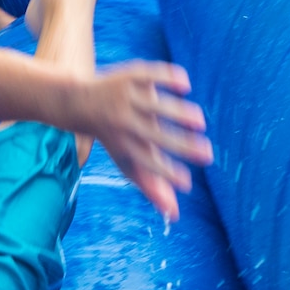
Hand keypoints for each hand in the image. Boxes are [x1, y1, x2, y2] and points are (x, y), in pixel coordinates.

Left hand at [83, 61, 211, 220]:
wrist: (82, 102)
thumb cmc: (115, 138)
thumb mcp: (128, 162)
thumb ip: (152, 186)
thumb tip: (174, 215)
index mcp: (123, 144)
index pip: (147, 163)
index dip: (166, 175)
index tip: (187, 184)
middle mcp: (124, 122)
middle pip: (155, 136)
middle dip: (181, 146)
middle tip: (207, 155)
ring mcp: (127, 97)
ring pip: (156, 105)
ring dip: (180, 113)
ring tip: (200, 122)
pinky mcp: (130, 75)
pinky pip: (152, 74)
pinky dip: (169, 78)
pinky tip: (185, 86)